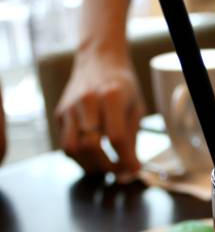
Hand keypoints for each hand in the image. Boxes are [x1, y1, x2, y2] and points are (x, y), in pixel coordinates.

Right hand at [56, 50, 144, 174]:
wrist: (98, 60)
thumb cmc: (122, 85)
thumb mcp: (136, 106)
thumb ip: (133, 136)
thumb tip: (131, 166)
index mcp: (111, 96)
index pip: (116, 138)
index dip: (126, 159)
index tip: (134, 169)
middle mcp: (87, 101)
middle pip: (92, 146)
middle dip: (108, 166)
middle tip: (119, 171)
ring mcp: (70, 108)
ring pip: (73, 149)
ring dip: (89, 165)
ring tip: (104, 167)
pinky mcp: (60, 114)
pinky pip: (65, 144)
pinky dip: (79, 158)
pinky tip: (92, 158)